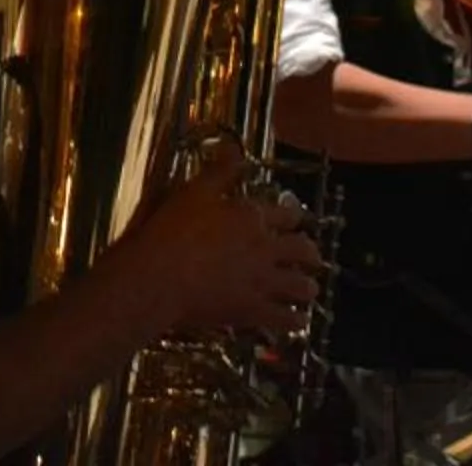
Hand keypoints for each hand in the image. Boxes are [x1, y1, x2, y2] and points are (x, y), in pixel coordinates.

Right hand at [115, 148, 321, 339]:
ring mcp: (263, 281)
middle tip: (312, 258)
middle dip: (311, 254)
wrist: (159, 277)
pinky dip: (295, 321)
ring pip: (302, 287)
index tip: (295, 221)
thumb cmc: (172, 231)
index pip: (287, 214)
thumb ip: (219, 171)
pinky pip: (287, 320)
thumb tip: (236, 149)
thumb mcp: (194, 191)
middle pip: (303, 250)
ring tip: (308, 291)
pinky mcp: (254, 311)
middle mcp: (265, 247)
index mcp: (251, 216)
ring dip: (308, 288)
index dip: (294, 217)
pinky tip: (296, 322)